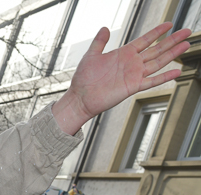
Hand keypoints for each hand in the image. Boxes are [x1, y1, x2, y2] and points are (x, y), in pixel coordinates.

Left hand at [53, 23, 190, 134]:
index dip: (157, 32)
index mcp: (123, 54)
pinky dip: (165, 76)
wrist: (80, 97)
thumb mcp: (91, 55)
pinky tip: (177, 71)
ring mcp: (134, 75)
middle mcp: (131, 63)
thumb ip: (100, 42)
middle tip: (186, 32)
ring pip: (158, 62)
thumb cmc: (83, 79)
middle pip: (156, 49)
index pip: (145, 40)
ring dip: (172, 54)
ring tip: (186, 45)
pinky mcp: (133, 87)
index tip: (169, 24)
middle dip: (172, 40)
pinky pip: (152, 81)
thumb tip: (105, 28)